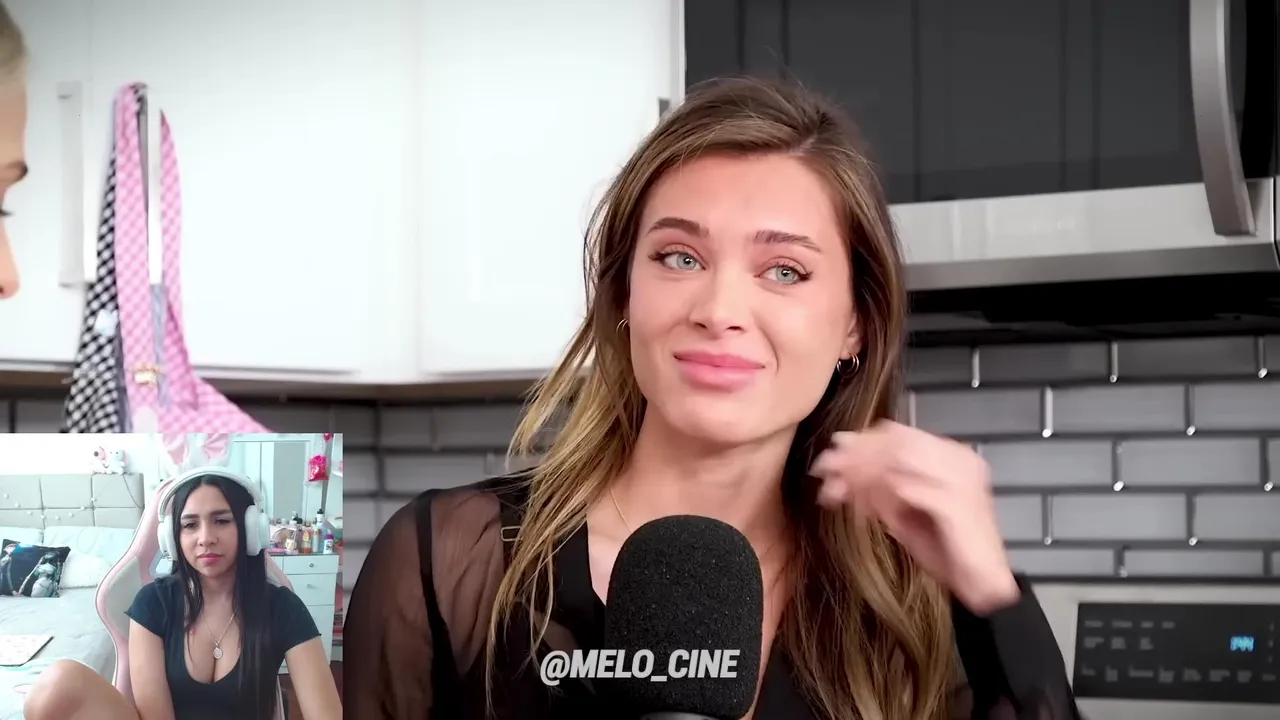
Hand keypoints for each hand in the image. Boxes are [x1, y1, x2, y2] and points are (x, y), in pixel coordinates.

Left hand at [810, 420, 1019, 613]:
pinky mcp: (956, 503)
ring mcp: (961, 479)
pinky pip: (907, 489)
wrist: (983, 583)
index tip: (832, 453)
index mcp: (950, 456)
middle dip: (856, 454)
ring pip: (900, 459)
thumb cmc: (947, 549)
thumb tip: (841, 472)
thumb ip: (879, 489)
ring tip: (836, 486)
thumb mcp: (903, 513)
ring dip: (863, 471)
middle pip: (896, 443)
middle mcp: (958, 460)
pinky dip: (879, 495)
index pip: (899, 435)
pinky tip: (860, 508)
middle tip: (825, 468)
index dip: (862, 442)